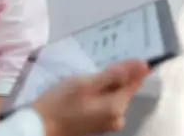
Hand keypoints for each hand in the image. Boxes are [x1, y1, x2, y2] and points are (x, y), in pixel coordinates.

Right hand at [32, 60, 149, 135]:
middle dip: (111, 76)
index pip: (134, 81)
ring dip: (102, 84)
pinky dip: (95, 94)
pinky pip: (103, 102)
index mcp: (118, 107)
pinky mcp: (97, 123)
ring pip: (111, 94)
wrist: (40, 126)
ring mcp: (108, 122)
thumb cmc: (61, 103)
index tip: (116, 57)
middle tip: (91, 68)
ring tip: (83, 77)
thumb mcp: (86, 84)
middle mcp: (118, 117)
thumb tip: (143, 64)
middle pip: (122, 88)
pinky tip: (81, 90)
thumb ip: (114, 75)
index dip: (129, 67)